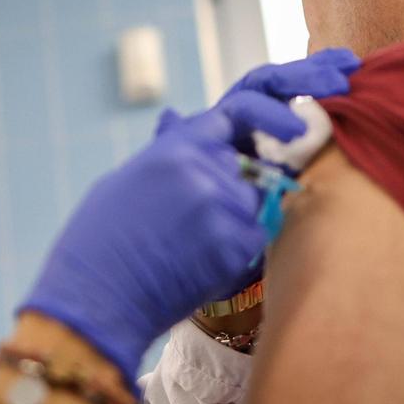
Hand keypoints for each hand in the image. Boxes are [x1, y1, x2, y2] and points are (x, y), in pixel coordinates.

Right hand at [18, 49, 360, 383]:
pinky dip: (235, 253)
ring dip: (240, 222)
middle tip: (310, 140)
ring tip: (190, 248)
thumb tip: (179, 118)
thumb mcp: (130, 179)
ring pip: (260, 205)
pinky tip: (195, 268)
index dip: (279, 105)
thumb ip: (169, 150)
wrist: (94, 297)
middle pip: (263, 162)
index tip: (305, 110)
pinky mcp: (235, 244)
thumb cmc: (102, 240)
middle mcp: (206, 166)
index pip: (243, 107)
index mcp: (178, 146)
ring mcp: (223, 203)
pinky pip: (254, 242)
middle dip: (287, 147)